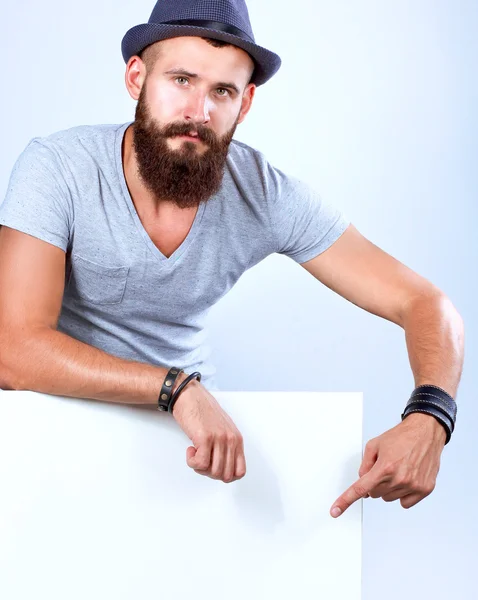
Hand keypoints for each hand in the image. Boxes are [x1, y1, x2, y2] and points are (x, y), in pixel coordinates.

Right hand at [171, 376, 245, 482]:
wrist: (189, 396)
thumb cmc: (202, 412)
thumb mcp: (222, 430)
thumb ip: (227, 447)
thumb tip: (223, 469)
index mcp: (237, 439)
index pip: (239, 471)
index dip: (225, 476)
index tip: (213, 468)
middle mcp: (231, 439)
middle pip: (225, 475)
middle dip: (210, 474)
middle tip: (201, 461)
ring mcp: (219, 438)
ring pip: (214, 472)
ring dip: (200, 468)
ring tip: (195, 453)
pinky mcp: (205, 437)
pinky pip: (200, 464)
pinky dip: (192, 462)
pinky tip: (190, 450)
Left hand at [329, 413, 446, 517]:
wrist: (426, 432)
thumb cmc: (401, 437)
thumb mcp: (374, 445)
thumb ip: (365, 465)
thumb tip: (362, 480)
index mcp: (384, 467)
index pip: (360, 489)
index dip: (345, 501)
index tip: (335, 511)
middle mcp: (399, 479)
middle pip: (374, 494)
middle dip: (374, 483)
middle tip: (384, 468)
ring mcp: (412, 486)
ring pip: (388, 498)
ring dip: (388, 488)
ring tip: (398, 469)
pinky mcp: (424, 490)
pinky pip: (404, 503)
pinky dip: (402, 494)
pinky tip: (406, 478)